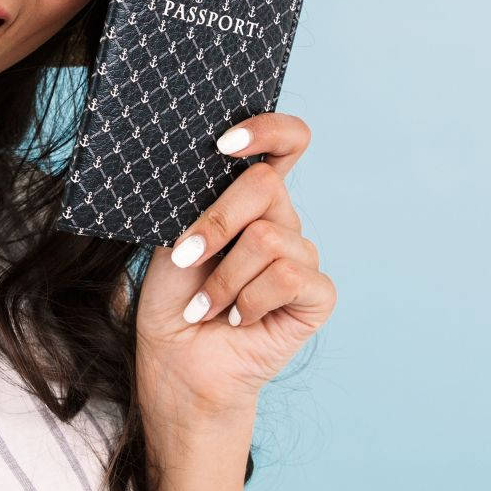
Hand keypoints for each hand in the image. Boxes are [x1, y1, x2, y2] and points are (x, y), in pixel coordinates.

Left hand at [134, 112, 336, 424]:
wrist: (179, 361)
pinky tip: (237, 319)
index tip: (224, 144)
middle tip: (186, 259)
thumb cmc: (173, 298)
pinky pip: (289, 277)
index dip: (267, 129)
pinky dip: (250, 301)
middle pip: (265, 185)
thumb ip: (198, 201)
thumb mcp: (173, 238)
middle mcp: (282, 221)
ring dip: (224, 279)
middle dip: (216, 223)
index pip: (285, 142)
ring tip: (206, 306)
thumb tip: (209, 163)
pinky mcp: (317, 296)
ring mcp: (303, 257)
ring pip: (268, 239)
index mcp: (250, 198)